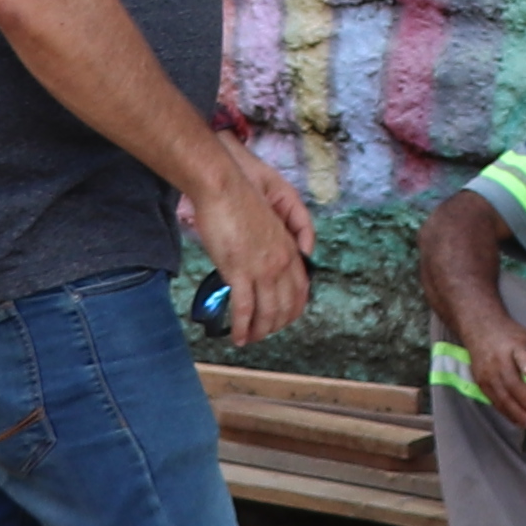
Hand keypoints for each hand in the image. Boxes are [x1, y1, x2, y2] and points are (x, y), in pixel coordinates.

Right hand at [184, 145, 316, 344]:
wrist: (224, 186)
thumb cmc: (239, 198)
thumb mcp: (264, 223)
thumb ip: (268, 244)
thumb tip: (259, 262)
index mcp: (289, 248)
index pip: (301, 289)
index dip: (294, 309)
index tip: (284, 318)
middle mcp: (281, 261)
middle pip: (287, 306)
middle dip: (277, 325)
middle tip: (265, 334)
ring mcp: (262, 268)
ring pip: (268, 312)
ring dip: (260, 331)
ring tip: (250, 339)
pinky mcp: (239, 271)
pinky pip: (244, 309)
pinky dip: (241, 327)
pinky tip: (237, 337)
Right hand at [448, 311, 525, 436]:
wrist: (482, 330)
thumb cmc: (513, 337)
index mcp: (515, 346)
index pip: (520, 354)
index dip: (525, 362)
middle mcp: (499, 360)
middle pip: (512, 383)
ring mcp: (488, 373)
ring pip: (502, 397)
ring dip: (518, 413)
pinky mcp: (481, 384)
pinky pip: (496, 403)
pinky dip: (508, 414)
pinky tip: (520, 422)